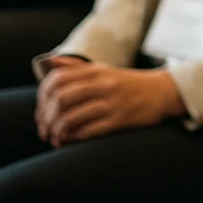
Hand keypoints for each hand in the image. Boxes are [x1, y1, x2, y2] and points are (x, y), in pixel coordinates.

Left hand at [35, 61, 186, 146]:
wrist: (161, 93)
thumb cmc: (126, 83)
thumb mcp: (103, 69)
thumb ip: (75, 67)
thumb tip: (49, 62)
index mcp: (95, 71)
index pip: (57, 80)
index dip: (42, 97)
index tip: (41, 111)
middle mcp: (103, 84)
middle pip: (61, 99)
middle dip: (46, 118)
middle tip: (43, 129)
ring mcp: (112, 102)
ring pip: (72, 118)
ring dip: (57, 131)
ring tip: (55, 138)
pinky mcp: (121, 120)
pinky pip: (89, 131)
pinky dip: (74, 138)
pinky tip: (69, 141)